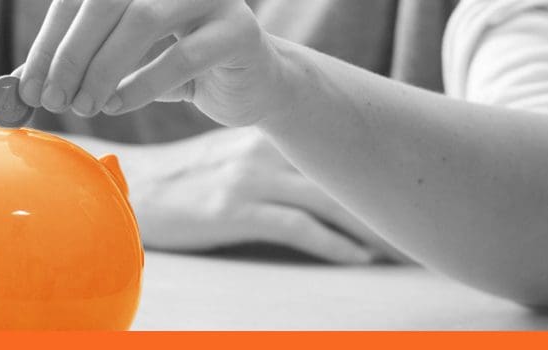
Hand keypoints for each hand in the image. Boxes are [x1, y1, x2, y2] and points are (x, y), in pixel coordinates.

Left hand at [16, 0, 283, 125]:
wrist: (252, 85)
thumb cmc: (179, 70)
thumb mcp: (122, 62)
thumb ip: (77, 64)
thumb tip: (18, 84)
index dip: (48, 41)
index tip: (27, 85)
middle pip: (105, 2)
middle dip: (70, 55)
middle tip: (51, 99)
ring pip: (142, 21)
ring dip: (103, 70)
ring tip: (85, 106)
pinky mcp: (239, 30)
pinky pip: (182, 56)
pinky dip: (143, 85)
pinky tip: (121, 105)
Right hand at [119, 128, 408, 263]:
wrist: (126, 191)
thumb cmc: (176, 182)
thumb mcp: (223, 158)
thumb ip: (266, 160)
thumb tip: (311, 179)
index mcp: (262, 135)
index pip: (331, 148)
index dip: (371, 170)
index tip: (405, 187)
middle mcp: (261, 150)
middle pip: (338, 172)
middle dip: (380, 197)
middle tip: (420, 218)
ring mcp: (249, 179)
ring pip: (327, 200)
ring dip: (367, 227)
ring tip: (398, 248)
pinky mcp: (236, 210)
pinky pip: (299, 228)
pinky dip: (334, 244)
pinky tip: (358, 259)